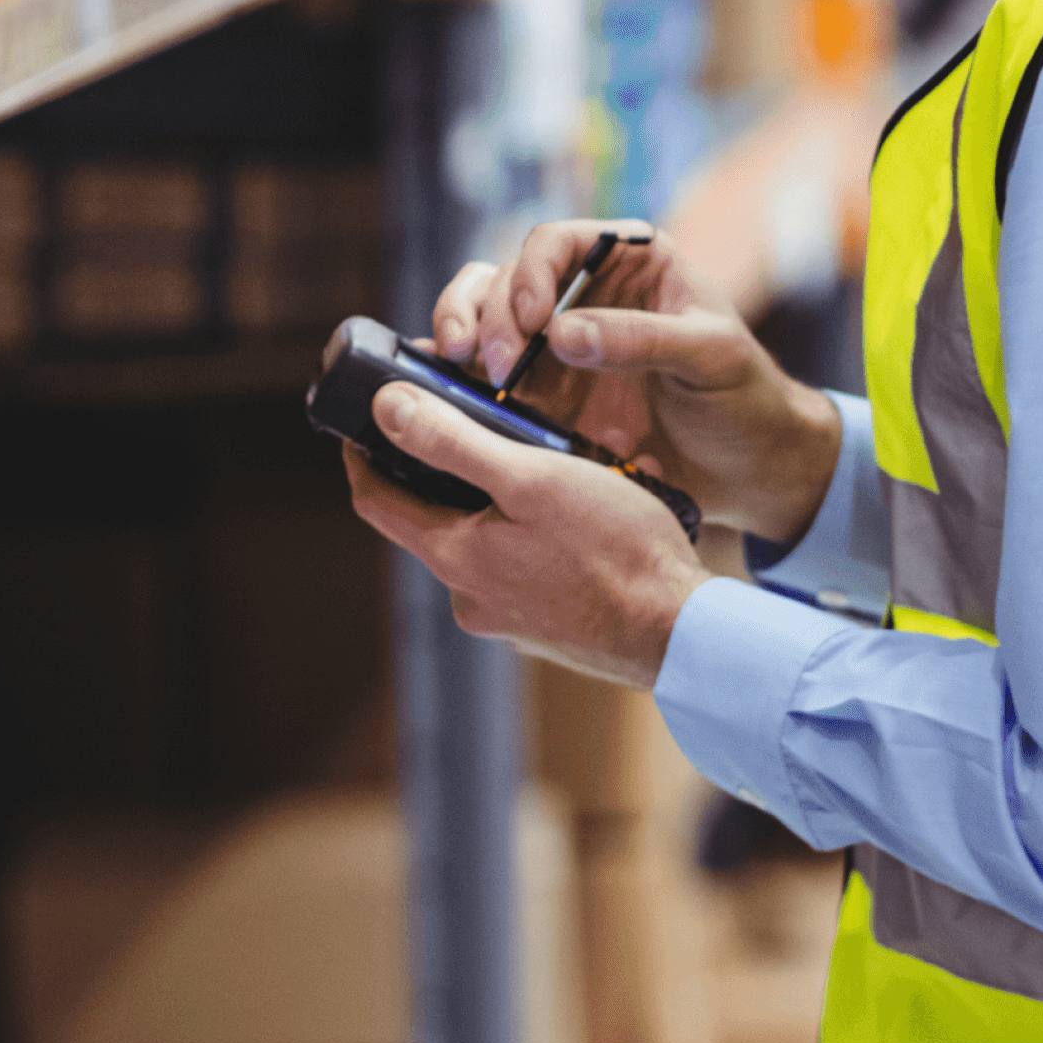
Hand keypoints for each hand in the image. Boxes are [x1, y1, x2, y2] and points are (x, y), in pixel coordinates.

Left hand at [342, 389, 708, 688]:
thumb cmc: (616, 552)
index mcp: (455, 559)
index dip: (362, 455)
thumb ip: (455, 443)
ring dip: (504, 501)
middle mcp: (472, 598)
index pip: (375, 502)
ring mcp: (511, 618)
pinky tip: (584, 511)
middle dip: (446, 470)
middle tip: (470, 422)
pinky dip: (539, 534)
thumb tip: (387, 409)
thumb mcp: (533, 478)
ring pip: (486, 541)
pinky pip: (526, 567)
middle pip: (433, 519)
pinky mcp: (549, 627)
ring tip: (548, 461)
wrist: (682, 634)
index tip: (361, 419)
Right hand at [431, 222, 843, 548]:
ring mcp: (556, 345)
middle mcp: (584, 293)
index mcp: (631, 261)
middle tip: (493, 362)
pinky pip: (487, 375)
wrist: (749, 468)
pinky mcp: (543, 395)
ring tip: (457, 368)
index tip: (533, 320)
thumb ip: (640, 339)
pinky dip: (460, 378)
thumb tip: (559, 334)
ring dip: (460, 331)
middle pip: (508, 278)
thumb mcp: (710, 356)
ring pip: (483, 316)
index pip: (558, 242)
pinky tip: (445, 392)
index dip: (533, 272)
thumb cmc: (744, 396)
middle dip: (488, 311)